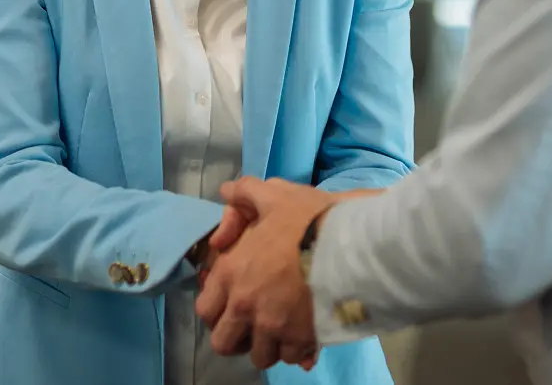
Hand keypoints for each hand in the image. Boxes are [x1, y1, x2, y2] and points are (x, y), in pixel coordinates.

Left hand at [196, 177, 335, 370]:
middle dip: (236, 337)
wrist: (347, 244)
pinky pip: (291, 358)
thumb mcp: (273, 195)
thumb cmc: (306, 219)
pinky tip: (303, 335)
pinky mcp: (300, 340)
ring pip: (260, 356)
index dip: (216, 309)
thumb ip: (246, 193)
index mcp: (231, 273)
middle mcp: (246, 306)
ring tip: (281, 330)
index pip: (204, 310)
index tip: (230, 304)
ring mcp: (273, 327)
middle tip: (252, 325)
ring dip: (268, 346)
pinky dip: (296, 351)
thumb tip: (225, 192)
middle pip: (224, 344)